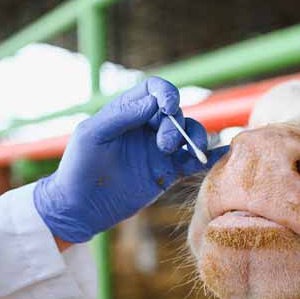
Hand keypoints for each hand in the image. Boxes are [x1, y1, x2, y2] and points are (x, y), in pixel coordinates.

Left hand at [33, 76, 228, 243]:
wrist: (80, 208)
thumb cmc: (78, 167)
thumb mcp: (92, 136)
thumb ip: (121, 116)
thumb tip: (152, 103)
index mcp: (127, 111)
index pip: (154, 90)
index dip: (167, 94)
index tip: (169, 109)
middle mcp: (145, 127)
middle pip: (175, 113)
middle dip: (175, 126)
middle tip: (164, 146)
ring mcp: (158, 150)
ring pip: (190, 133)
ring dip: (195, 138)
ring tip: (189, 153)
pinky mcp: (166, 173)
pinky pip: (193, 161)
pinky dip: (209, 157)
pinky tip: (221, 156)